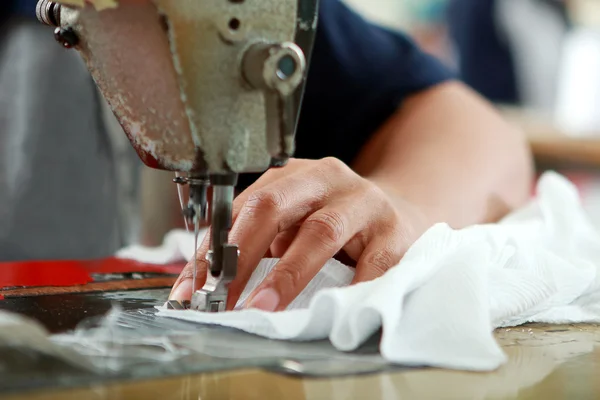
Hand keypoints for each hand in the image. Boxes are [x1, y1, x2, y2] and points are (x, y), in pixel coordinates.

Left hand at [169, 157, 429, 310]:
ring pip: (320, 231)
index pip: (242, 206)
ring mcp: (362, 202)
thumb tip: (202, 280)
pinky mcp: (394, 230)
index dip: (214, 248)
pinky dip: (348, 287)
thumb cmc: (336, 221)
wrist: (400, 211)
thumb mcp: (293, 220)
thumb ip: (256, 240)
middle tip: (222, 298)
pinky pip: (371, 261)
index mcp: (293, 175)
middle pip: (273, 206)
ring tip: (262, 307)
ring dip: (286, 274)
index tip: (192, 289)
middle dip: (241, 255)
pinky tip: (329, 310)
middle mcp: (325, 179)